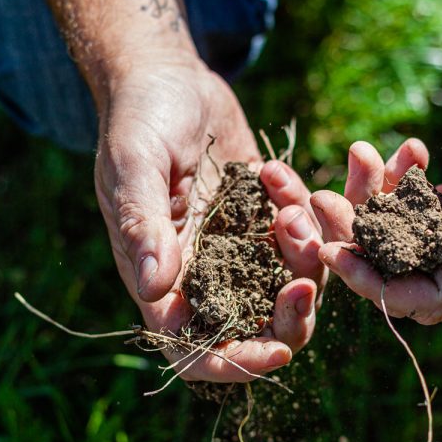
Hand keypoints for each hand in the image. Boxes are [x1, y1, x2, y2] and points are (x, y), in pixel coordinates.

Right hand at [95, 52, 324, 380]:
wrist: (166, 78)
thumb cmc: (137, 119)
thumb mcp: (133, 164)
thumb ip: (144, 224)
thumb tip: (156, 290)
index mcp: (164, 279)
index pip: (198, 352)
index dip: (236, 364)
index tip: (276, 352)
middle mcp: (206, 273)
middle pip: (260, 329)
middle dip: (292, 316)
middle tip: (307, 277)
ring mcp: (242, 246)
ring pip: (293, 284)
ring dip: (303, 254)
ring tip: (285, 201)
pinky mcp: (268, 216)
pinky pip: (306, 237)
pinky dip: (305, 212)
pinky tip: (274, 171)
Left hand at [313, 25, 441, 322]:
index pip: (438, 295)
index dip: (382, 284)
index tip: (332, 251)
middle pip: (414, 275)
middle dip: (364, 248)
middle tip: (320, 204)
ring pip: (406, 242)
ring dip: (372, 211)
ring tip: (348, 167)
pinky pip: (413, 212)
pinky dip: (393, 187)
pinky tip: (386, 153)